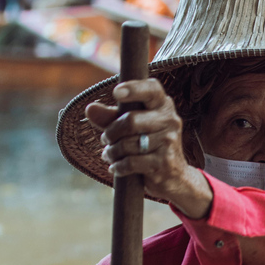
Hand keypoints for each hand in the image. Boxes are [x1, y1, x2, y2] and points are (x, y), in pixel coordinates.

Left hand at [88, 78, 212, 218]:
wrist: (174, 176)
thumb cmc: (149, 144)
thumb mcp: (131, 127)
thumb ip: (111, 117)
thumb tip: (90, 109)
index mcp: (163, 106)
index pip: (152, 89)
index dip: (134, 89)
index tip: (116, 93)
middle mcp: (170, 120)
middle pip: (131, 120)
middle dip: (111, 132)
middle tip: (106, 139)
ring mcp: (169, 142)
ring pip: (128, 144)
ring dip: (112, 152)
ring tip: (111, 155)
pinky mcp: (164, 162)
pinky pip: (131, 162)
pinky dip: (118, 166)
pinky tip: (116, 167)